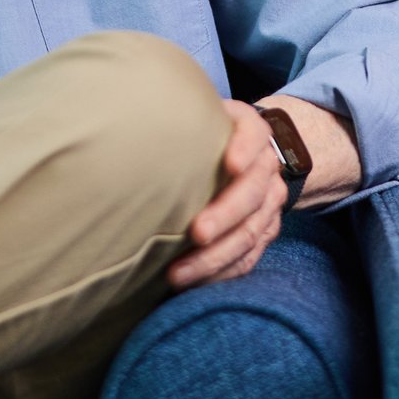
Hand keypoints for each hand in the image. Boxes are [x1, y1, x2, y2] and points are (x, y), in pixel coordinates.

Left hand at [168, 100, 286, 289]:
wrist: (248, 152)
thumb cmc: (209, 134)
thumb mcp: (202, 115)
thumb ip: (180, 117)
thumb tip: (129, 127)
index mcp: (253, 131)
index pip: (254, 135)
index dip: (245, 149)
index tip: (231, 164)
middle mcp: (266, 168)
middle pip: (252, 194)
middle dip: (225, 215)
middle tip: (197, 232)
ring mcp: (270, 204)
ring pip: (249, 234)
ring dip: (215, 257)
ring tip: (178, 273)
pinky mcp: (264, 233)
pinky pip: (247, 259)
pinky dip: (220, 273)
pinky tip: (192, 283)